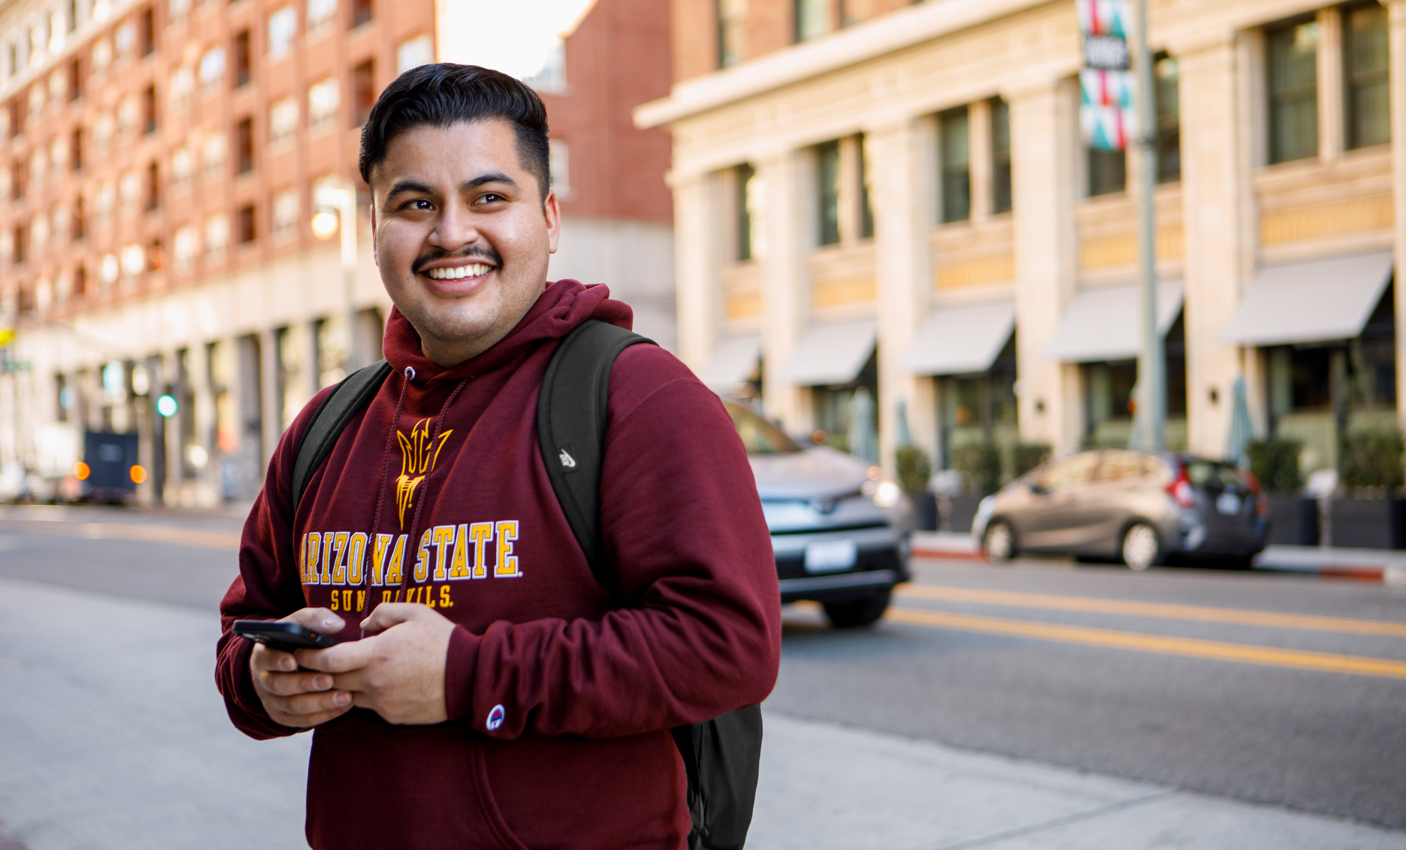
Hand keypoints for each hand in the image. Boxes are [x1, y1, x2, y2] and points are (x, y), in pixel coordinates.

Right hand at [249, 608, 352, 727]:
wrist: (293, 660)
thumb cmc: (298, 638)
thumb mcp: (303, 623)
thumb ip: (316, 619)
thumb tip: (336, 625)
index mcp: (263, 654)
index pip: (265, 659)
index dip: (277, 661)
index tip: (293, 661)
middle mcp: (263, 679)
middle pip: (279, 685)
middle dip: (305, 684)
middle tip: (329, 680)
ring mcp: (272, 700)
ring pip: (292, 706)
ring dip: (318, 703)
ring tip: (344, 696)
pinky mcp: (283, 715)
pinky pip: (300, 721)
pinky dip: (322, 716)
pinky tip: (343, 707)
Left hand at [296, 603, 455, 724]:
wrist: (471, 677)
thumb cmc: (444, 641)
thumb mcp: (415, 613)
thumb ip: (382, 614)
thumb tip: (362, 627)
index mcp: (377, 655)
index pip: (328, 660)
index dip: (309, 656)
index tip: (300, 651)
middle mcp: (375, 683)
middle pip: (332, 681)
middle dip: (319, 672)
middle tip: (311, 663)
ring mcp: (383, 703)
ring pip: (348, 696)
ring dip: (342, 685)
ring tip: (343, 672)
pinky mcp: (393, 716)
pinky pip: (369, 706)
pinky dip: (365, 695)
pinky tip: (373, 684)